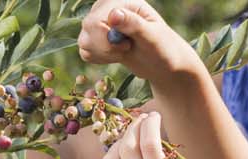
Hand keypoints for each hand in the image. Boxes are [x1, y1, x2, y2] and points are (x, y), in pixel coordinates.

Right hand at [78, 1, 203, 85]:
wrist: (164, 63)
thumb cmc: (163, 48)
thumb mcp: (151, 36)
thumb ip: (133, 24)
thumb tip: (113, 14)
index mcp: (122, 0)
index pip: (96, 19)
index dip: (106, 38)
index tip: (127, 45)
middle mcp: (108, 7)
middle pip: (87, 28)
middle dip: (105, 47)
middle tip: (126, 48)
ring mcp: (100, 21)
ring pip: (84, 41)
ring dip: (103, 53)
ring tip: (123, 50)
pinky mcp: (96, 36)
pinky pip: (84, 51)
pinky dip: (99, 58)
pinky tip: (115, 55)